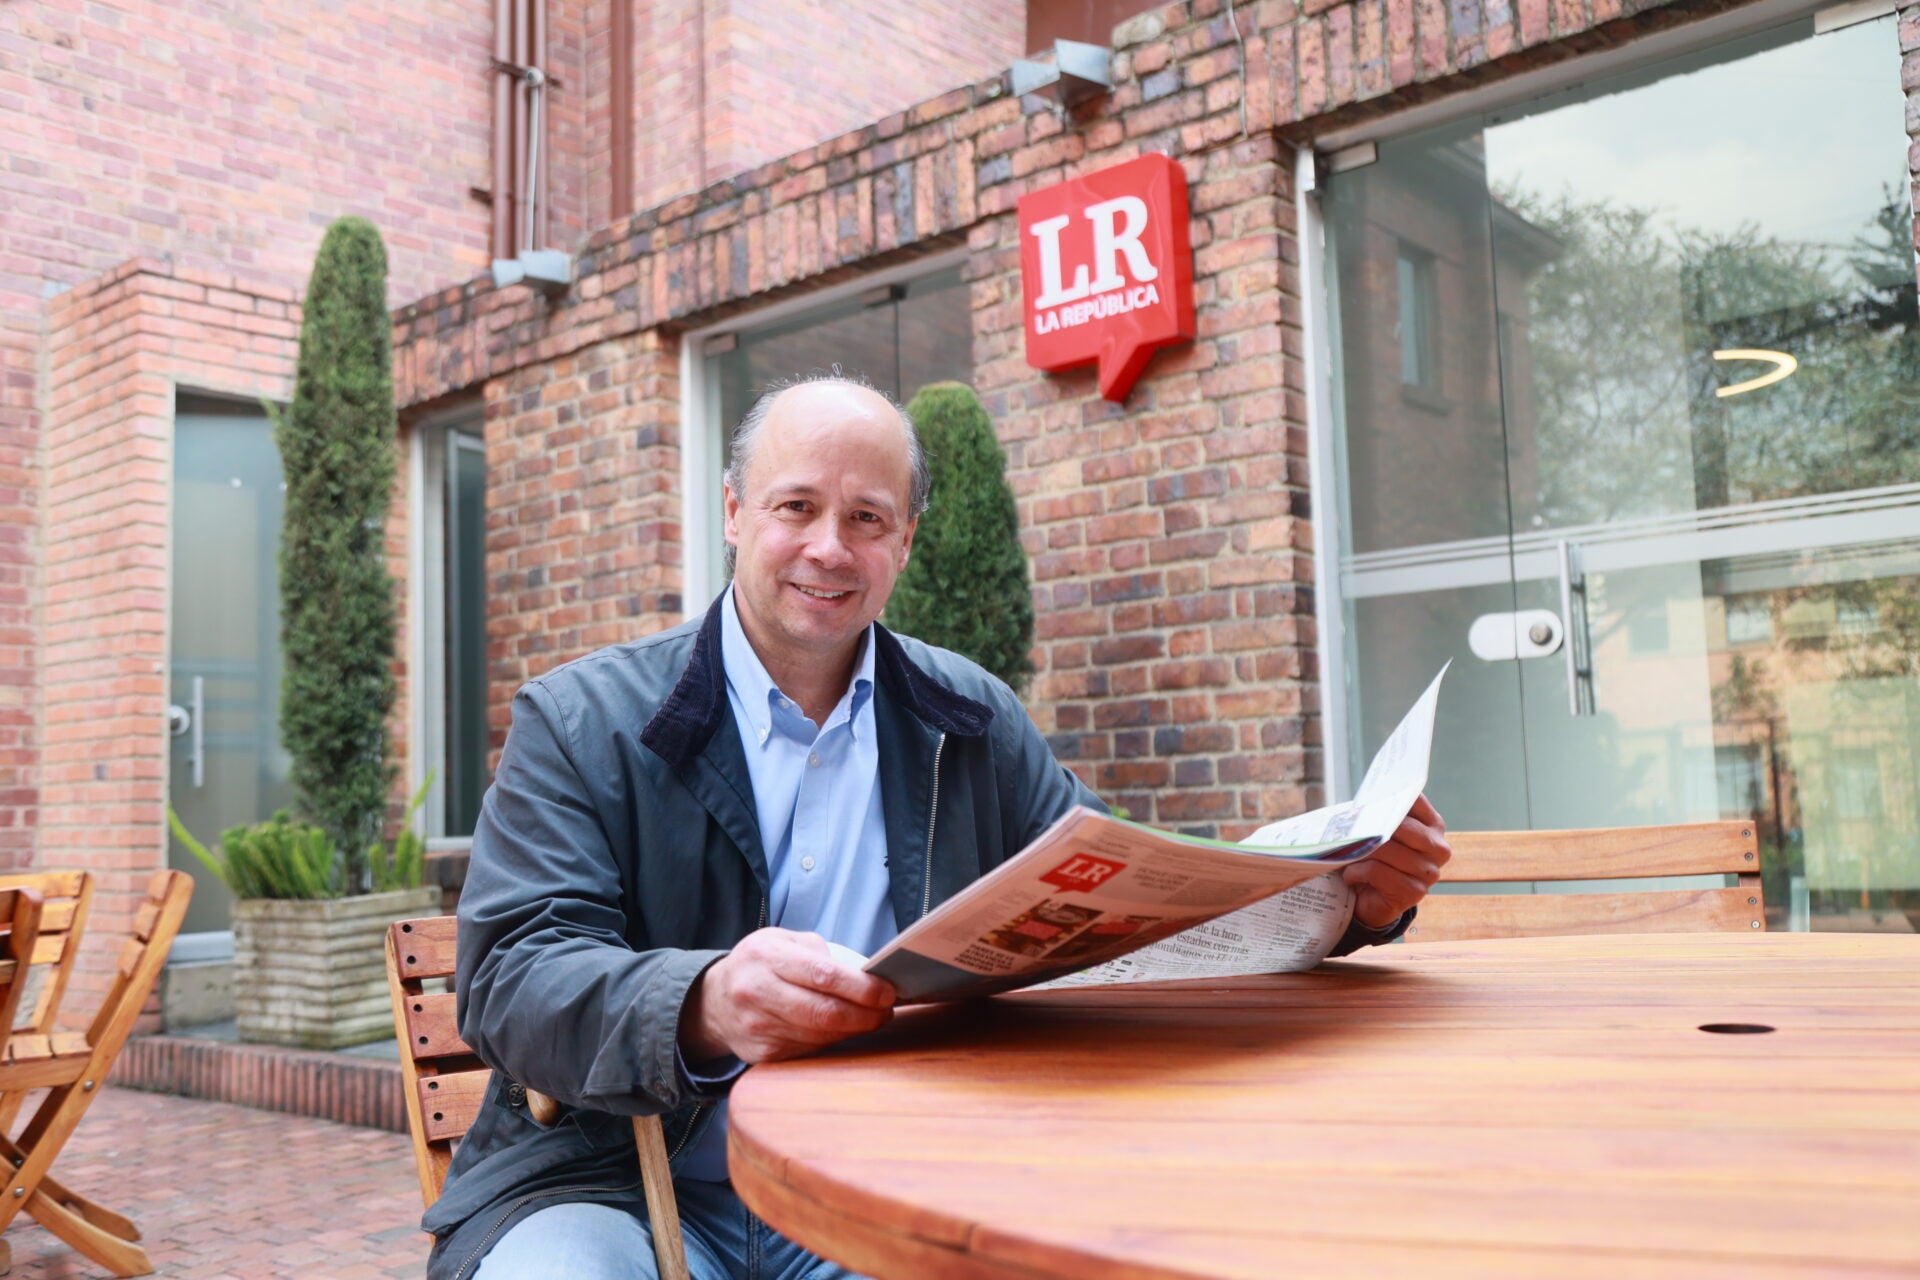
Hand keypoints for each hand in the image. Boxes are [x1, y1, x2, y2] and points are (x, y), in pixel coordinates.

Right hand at [679, 928, 895, 1064]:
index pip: (823, 976)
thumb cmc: (758, 965)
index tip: (887, 992)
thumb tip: (864, 975)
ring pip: (820, 1036)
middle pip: (824, 1013)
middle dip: (865, 1015)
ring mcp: (758, 1028)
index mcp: (765, 956)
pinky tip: (842, 1030)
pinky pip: (809, 1050)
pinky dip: (832, 1042)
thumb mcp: (782, 941)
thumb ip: (819, 953)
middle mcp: (757, 992)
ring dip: (853, 1030)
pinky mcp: (762, 1055)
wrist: (713, 1001)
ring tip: (870, 1018)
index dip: (861, 987)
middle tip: (886, 1010)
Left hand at [1343, 793, 1450, 929]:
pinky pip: (1379, 872)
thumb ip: (1381, 816)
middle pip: (1403, 827)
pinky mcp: (1414, 892)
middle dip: (1373, 827)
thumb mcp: (1380, 832)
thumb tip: (1364, 804)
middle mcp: (1438, 848)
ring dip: (1362, 851)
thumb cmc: (1376, 858)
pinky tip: (1351, 874)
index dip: (1390, 797)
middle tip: (1351, 829)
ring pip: (1388, 850)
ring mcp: (1429, 872)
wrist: (1372, 898)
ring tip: (1348, 855)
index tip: (1369, 799)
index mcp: (1433, 825)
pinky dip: (1358, 871)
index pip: (1415, 801)